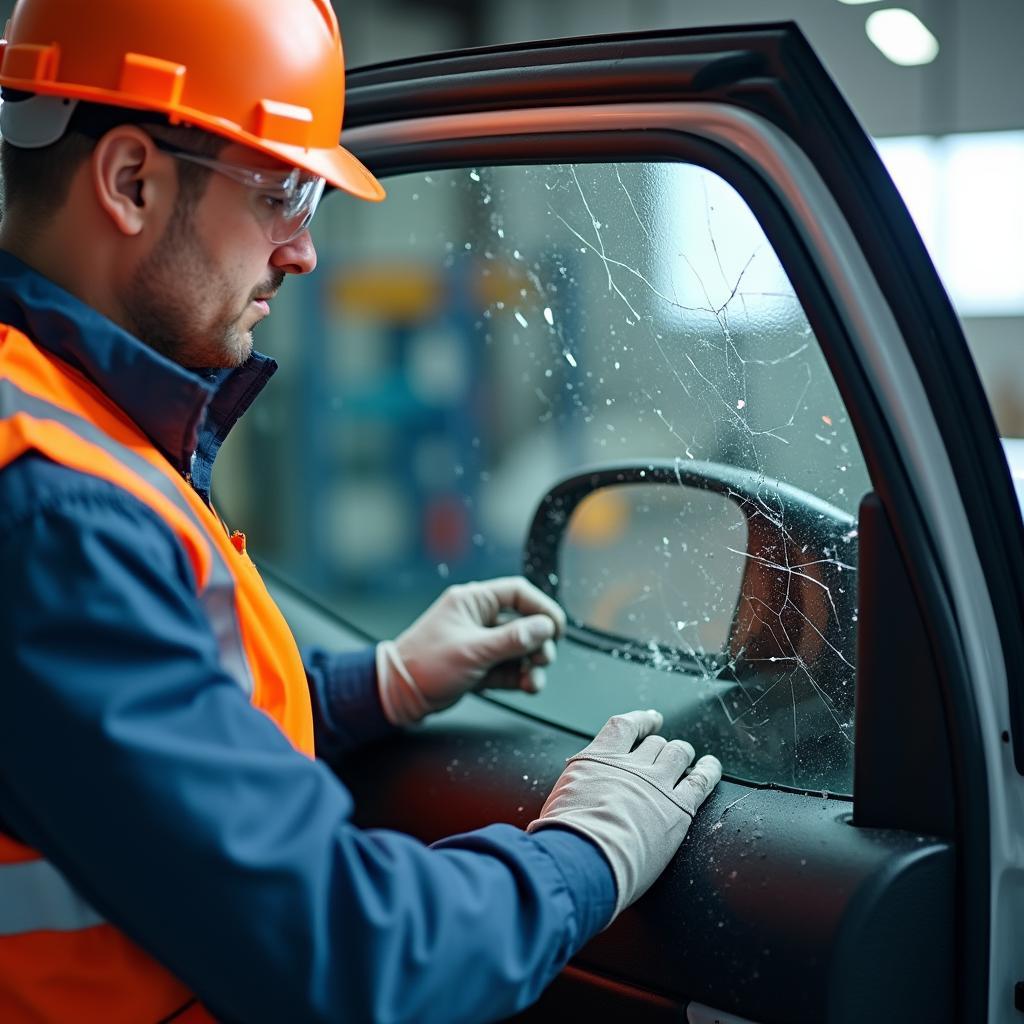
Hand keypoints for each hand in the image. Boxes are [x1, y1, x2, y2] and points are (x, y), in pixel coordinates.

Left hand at [376, 577, 566, 725]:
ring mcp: (479, 643)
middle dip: (538, 642)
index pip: (518, 593)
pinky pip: (508, 667)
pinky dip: (520, 676)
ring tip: (534, 679)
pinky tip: (527, 686)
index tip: (556, 629)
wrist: (398, 695)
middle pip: (523, 622)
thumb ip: (512, 639)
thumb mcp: (473, 651)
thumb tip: (544, 627)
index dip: (541, 607)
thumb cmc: (425, 665)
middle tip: (543, 658)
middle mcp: (477, 618)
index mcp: (473, 601)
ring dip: (531, 663)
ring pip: (518, 648)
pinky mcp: (478, 666)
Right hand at [527, 709, 720, 920]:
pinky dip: (710, 770)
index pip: (623, 726)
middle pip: (655, 743)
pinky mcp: (678, 808)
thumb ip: (572, 796)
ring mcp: (656, 784)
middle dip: (661, 745)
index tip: (651, 720)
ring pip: (678, 754)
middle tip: (666, 751)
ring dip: (684, 753)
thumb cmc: (562, 838)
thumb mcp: (556, 805)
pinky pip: (701, 780)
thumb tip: (566, 810)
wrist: (581, 857)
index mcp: (596, 760)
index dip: (640, 720)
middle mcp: (628, 765)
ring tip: (690, 756)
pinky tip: (712, 766)